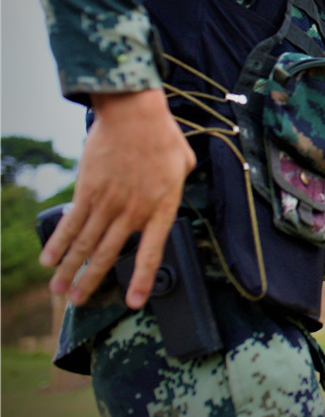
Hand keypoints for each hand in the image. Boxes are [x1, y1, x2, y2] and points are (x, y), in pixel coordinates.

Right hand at [39, 89, 194, 309]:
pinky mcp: (88, 190)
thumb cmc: (163, 136)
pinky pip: (71, 223)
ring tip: (59, 290)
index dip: (142, 279)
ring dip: (70, 269)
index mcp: (162, 207)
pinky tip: (48, 260)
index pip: (151, 252)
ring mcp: (109, 202)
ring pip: (86, 244)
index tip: (134, 302)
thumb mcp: (184, 164)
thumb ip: (178, 185)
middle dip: (91, 281)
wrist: (135, 114)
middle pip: (109, 254)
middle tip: (78, 302)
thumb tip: (175, 190)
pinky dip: (58, 244)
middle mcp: (134, 211)